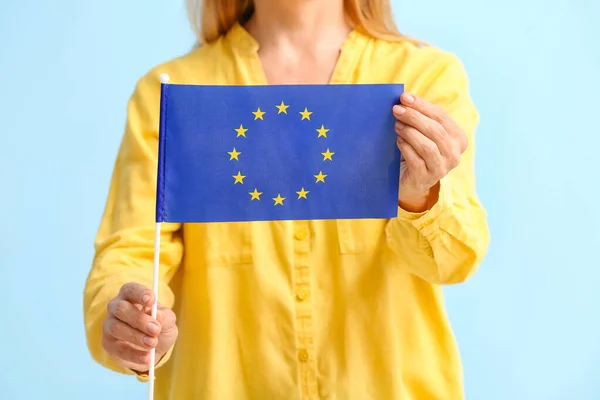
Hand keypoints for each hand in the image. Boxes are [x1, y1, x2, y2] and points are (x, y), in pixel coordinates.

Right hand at [102, 282, 177, 371]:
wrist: (153, 349)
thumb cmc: (159, 326)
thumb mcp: (168, 320)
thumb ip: (164, 317)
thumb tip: (157, 316)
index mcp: (130, 295)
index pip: (131, 289)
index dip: (140, 294)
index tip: (151, 300)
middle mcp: (116, 307)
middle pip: (121, 308)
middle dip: (139, 319)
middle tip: (155, 329)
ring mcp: (109, 325)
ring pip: (116, 328)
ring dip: (136, 337)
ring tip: (152, 344)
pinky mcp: (107, 343)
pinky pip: (118, 349)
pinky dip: (133, 354)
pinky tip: (146, 357)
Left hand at [393, 93, 467, 211]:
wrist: (412, 179)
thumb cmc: (418, 150)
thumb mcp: (424, 132)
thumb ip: (420, 116)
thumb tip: (405, 99)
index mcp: (459, 138)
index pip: (441, 117)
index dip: (422, 105)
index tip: (404, 97)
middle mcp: (454, 154)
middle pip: (435, 130)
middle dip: (414, 117)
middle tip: (397, 110)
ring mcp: (442, 168)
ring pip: (427, 146)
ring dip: (409, 132)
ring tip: (397, 125)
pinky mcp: (427, 178)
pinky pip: (416, 160)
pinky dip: (405, 147)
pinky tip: (398, 141)